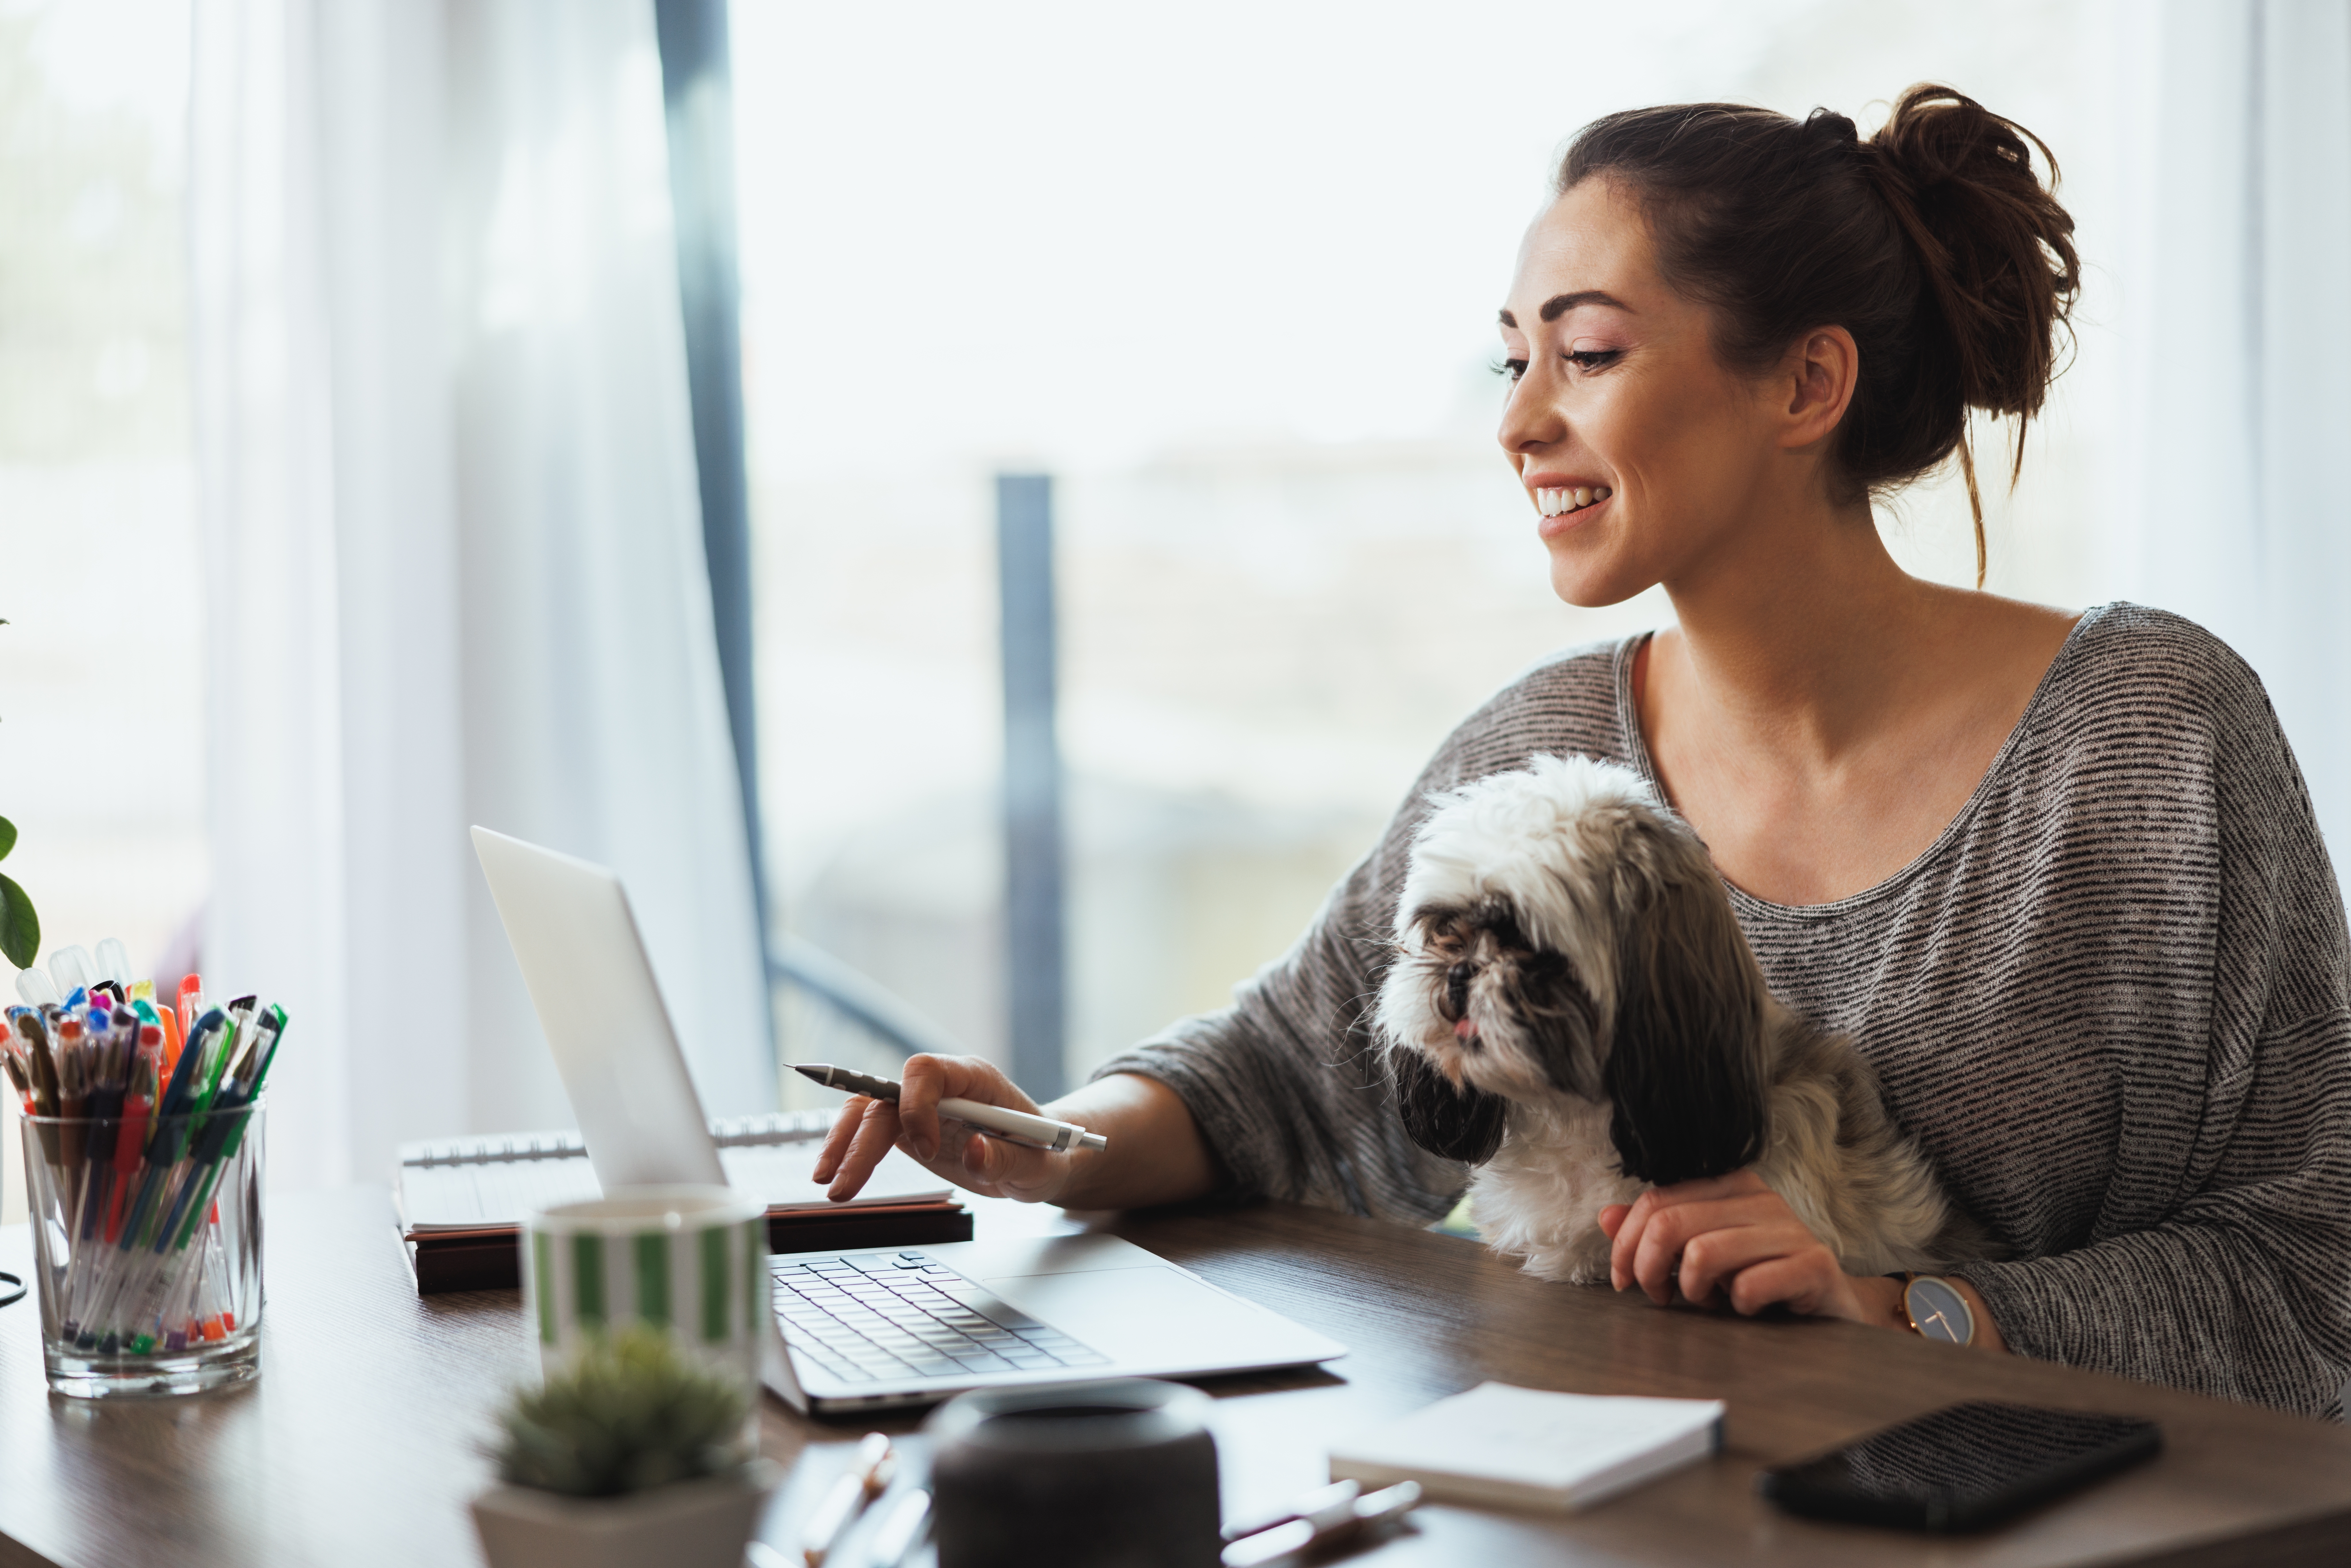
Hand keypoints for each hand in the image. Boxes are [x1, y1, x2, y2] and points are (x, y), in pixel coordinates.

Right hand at [809, 1054, 1076, 1205]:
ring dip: (844, 1144)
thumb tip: (975, 1151)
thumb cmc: (1044, 1154)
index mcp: (975, 1080)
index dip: (915, 1103)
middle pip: (886, 1097)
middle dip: (861, 1138)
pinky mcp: (910, 1129)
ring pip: (868, 1112)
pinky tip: (834, 1175)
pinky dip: (849, 1151)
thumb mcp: (1038, 1166)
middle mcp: (941, 1087)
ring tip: (827, 1184)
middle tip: (843, 1183)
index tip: (927, 1149)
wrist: (1040, 1158)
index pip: (926, 1070)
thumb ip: (1008, 1160)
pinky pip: (870, 1131)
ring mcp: (921, 1107)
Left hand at [1598, 1169, 1875, 1322]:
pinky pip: (1748, 1285)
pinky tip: (1749, 1307)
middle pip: (1669, 1224)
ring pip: (1702, 1254)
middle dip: (1649, 1269)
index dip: (1625, 1244)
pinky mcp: (1814, 1265)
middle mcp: (1760, 1198)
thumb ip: (1654, 1233)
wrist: (1830, 1306)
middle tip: (1662, 1296)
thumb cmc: (1759, 1277)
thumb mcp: (1700, 1252)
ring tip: (1710, 1299)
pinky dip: (1737, 1306)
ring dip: (1694, 1290)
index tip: (1624, 1280)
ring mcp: (1790, 1229)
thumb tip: (1606, 1216)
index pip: (1655, 1202)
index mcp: (1730, 1185)